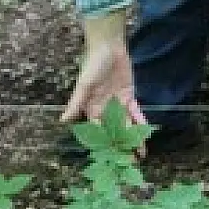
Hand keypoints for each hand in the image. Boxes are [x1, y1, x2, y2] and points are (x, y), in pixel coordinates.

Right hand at [61, 11, 147, 152]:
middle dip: (121, 146)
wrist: (108, 46)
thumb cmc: (92, 65)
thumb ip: (75, 104)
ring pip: (126, 125)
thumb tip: (62, 120)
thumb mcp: (83, 85)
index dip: (104, 145)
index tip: (110, 159)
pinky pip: (135, 112)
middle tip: (129, 162)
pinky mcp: (128, 97)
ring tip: (141, 154)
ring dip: (133, 138)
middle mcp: (104, 110)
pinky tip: (146, 133)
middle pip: (113, 132)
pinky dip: (140, 122)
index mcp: (91, 110)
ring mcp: (117, 105)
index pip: (98, 132)